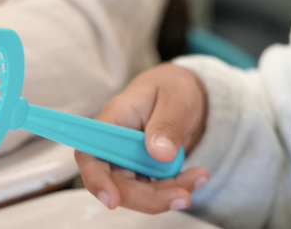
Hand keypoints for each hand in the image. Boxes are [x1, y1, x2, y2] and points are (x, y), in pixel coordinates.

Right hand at [75, 63, 209, 212]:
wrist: (185, 93)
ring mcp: (128, 161)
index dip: (96, 180)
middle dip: (148, 196)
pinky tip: (196, 177)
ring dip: (167, 194)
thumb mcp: (175, 99)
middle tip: (183, 196)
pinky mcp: (144, 172)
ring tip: (199, 177)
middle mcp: (115, 146)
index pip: (90, 155)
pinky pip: (154, 190)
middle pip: (116, 183)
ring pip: (137, 192)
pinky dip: (175, 189)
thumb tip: (159, 154)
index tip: (113, 201)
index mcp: (113, 121)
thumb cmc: (173, 88)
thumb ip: (166, 124)